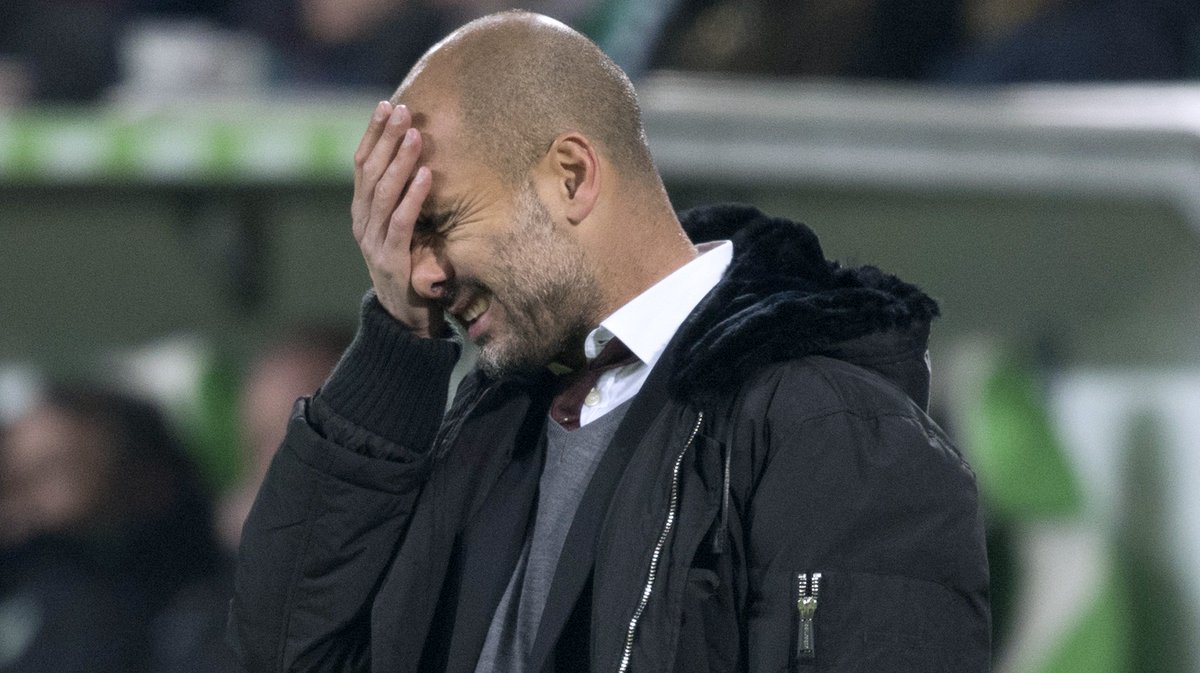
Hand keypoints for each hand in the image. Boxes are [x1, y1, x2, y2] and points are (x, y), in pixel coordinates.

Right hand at [351, 101, 442, 336]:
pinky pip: (401, 222)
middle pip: (370, 172)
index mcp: (361, 212)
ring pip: (384, 193)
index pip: (361, 164)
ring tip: (416, 136)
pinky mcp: (390, 260)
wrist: (404, 319)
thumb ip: (401, 199)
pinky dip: (413, 196)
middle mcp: (362, 222)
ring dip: (401, 161)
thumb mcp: (400, 228)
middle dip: (386, 138)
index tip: (386, 105)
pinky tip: (427, 175)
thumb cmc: (409, 267)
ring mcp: (373, 241)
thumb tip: (417, 157)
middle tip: (403, 111)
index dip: (373, 134)